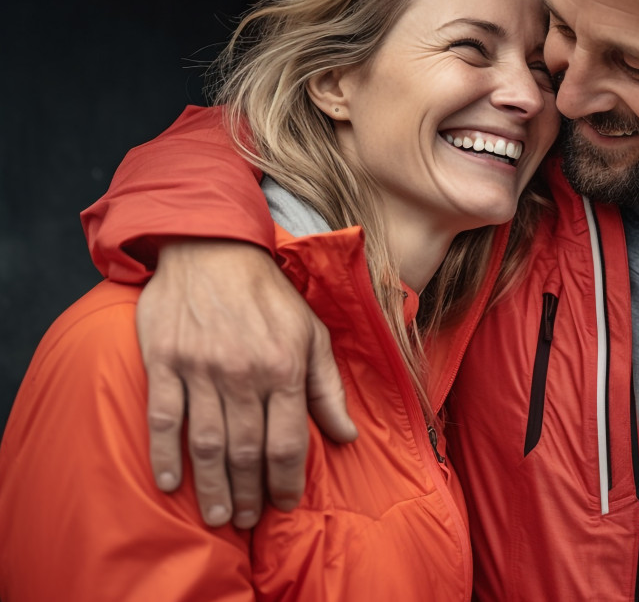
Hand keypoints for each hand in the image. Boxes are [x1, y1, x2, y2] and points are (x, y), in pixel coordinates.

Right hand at [136, 239, 357, 528]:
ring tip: (217, 514)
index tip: (285, 502)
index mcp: (284, 366)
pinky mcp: (165, 361)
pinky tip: (170, 484)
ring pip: (207, 443)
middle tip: (246, 518)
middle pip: (247, 450)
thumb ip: (328, 387)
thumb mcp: (312, 333)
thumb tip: (347, 435)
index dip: (288, 479)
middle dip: (248, 492)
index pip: (288, 440)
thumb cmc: (269, 295)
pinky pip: (163, 418)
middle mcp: (244, 372)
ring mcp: (201, 368)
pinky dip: (165, 455)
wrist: (213, 248)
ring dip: (212, 486)